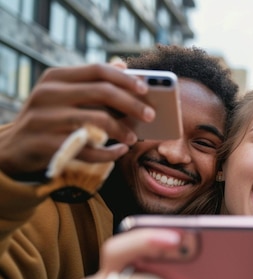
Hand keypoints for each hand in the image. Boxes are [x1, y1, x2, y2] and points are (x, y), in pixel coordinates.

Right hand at [0, 63, 155, 178]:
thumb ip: (92, 82)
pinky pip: (87, 148)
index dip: (125, 78)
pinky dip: (109, 152)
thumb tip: (123, 65)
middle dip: (131, 104)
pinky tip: (119, 152)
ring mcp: (45, 119)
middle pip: (101, 92)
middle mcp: (49, 94)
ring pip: (96, 121)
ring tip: (133, 138)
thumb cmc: (49, 118)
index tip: (145, 89)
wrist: (13, 148)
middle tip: (151, 115)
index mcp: (56, 78)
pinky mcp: (46, 144)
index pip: (97, 70)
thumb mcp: (64, 95)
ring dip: (121, 131)